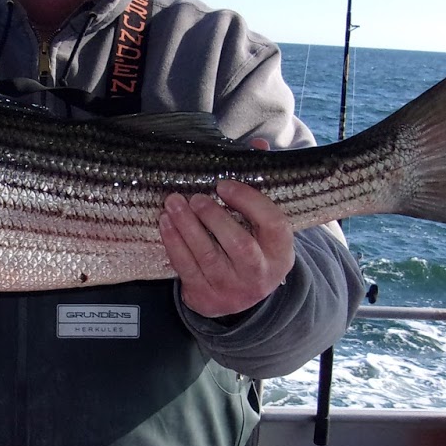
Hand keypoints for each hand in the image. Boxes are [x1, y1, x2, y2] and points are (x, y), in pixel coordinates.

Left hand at [160, 153, 294, 319]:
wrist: (240, 300)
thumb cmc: (252, 249)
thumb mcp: (264, 226)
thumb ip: (260, 186)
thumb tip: (257, 145)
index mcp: (280, 252)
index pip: (272, 223)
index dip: (248, 201)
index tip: (224, 184)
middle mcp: (259, 273)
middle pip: (239, 244)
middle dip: (214, 217)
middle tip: (196, 197)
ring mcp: (232, 287)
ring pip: (207, 256)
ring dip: (186, 227)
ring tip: (173, 203)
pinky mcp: (206, 295)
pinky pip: (186, 267)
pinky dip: (173, 243)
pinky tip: (165, 223)